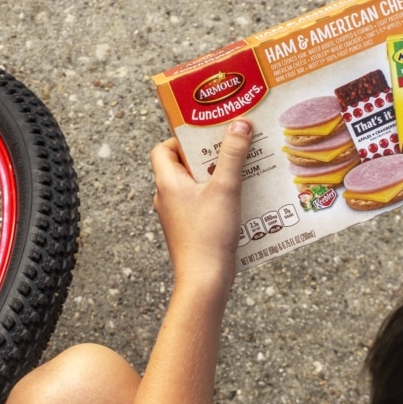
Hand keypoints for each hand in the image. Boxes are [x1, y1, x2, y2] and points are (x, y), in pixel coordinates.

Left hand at [150, 119, 252, 286]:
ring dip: (215, 176)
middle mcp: (166, 197)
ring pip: (194, 185)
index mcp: (167, 182)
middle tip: (230, 149)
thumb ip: (232, 154)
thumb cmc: (209, 234)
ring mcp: (176, 215)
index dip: (181, 139)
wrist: (205, 279)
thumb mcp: (225, 188)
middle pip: (182, 165)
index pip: (162, 149)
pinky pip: (201, 203)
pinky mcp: (188, 229)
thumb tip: (239, 124)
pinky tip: (239, 198)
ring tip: (240, 171)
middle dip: (207, 156)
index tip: (206, 137)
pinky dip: (217, 196)